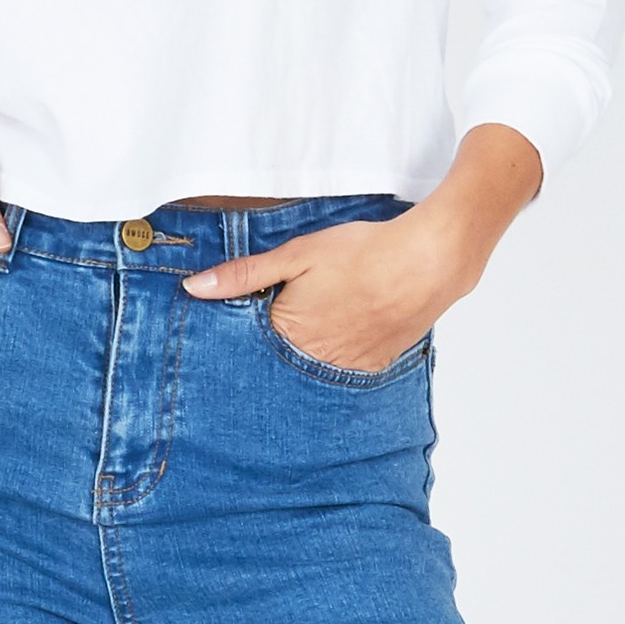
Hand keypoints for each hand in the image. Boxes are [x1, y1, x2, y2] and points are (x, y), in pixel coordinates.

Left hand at [179, 125, 543, 370]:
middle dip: (269, 350)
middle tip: (275, 326)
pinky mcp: (374, 366)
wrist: (429, 262)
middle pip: (278, 364)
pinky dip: (333, 355)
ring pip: (310, 369)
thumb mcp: (296, 254)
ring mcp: (348, 368)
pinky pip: (342, 370)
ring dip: (303, 355)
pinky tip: (338, 330)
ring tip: (312, 324)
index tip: (233, 328)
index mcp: (290, 334)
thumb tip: (195, 289)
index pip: (248, 349)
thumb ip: (244, 275)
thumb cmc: (363, 252)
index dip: (240, 335)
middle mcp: (317, 361)